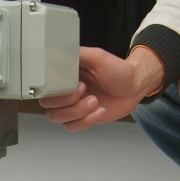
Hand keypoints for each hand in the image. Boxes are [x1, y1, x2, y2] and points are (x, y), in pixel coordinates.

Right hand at [40, 46, 163, 130]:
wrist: (134, 87)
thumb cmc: (118, 70)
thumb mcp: (98, 57)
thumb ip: (77, 54)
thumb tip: (58, 53)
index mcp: (64, 75)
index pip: (45, 86)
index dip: (58, 90)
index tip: (77, 84)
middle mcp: (64, 90)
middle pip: (48, 105)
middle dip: (69, 102)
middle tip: (87, 91)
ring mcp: (71, 105)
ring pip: (58, 117)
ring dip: (78, 112)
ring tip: (95, 101)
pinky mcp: (80, 118)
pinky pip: (71, 126)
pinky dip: (87, 120)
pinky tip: (100, 110)